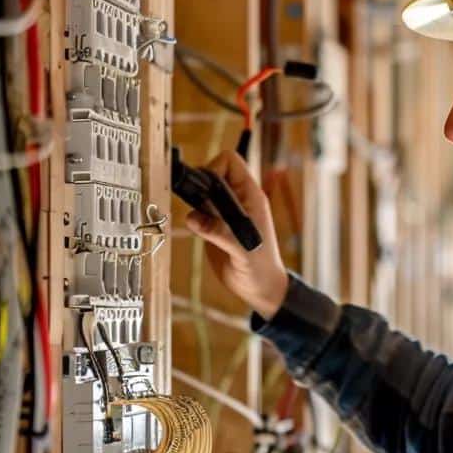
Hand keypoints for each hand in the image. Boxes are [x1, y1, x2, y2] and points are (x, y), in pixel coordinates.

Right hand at [184, 150, 288, 320]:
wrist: (260, 289)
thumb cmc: (261, 270)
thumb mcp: (243, 251)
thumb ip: (219, 233)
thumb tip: (193, 218)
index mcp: (251, 197)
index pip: (231, 163)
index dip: (214, 168)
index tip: (205, 190)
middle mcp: (238, 200)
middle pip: (214, 173)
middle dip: (200, 185)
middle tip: (197, 206)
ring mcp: (225, 212)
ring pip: (204, 191)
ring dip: (194, 200)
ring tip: (196, 220)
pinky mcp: (214, 226)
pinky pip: (199, 210)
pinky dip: (192, 215)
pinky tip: (194, 229)